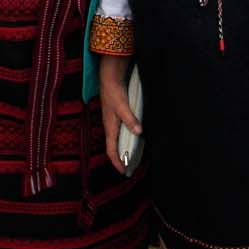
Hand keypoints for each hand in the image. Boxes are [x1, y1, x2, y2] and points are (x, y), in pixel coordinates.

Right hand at [99, 55, 140, 173]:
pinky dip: (125, 140)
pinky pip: (119, 133)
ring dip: (123, 150)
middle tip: (129, 168)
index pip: (111, 150)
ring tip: (132, 158)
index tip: (124, 171)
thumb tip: (138, 132)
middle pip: (113, 147)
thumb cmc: (114, 92)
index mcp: (110, 127)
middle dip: (120, 159)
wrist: (109, 78)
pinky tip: (133, 139)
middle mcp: (110, 126)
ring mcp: (112, 121)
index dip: (117, 161)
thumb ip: (130, 119)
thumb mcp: (123, 106)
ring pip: (116, 140)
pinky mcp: (116, 116)